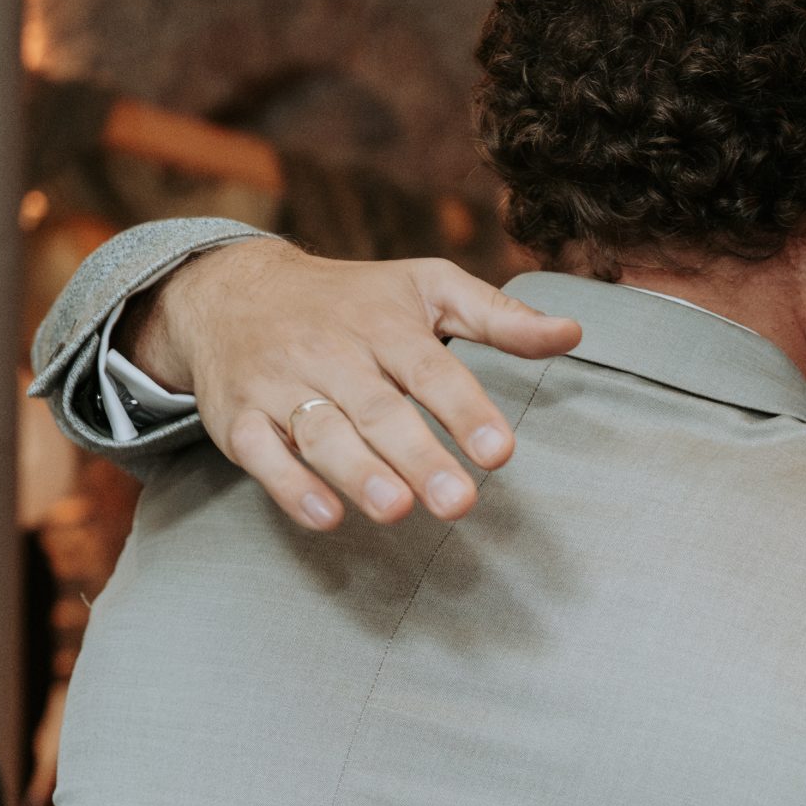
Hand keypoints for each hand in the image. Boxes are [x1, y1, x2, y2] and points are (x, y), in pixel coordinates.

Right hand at [139, 239, 581, 529]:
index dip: (465, 409)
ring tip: (397, 509)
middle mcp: (331, 352)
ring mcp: (281, 386)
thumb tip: (573, 333)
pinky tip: (326, 516)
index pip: (430, 369)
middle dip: (417, 455)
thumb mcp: (425, 288)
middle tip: (458, 502)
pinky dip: (290, 486)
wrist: (232, 290)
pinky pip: (262, 454)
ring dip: (358, 473)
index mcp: (383, 323)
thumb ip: (499, 317)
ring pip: (321, 432)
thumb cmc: (350, 298)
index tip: (499, 453)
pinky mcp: (238, 419)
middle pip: (378, 408)